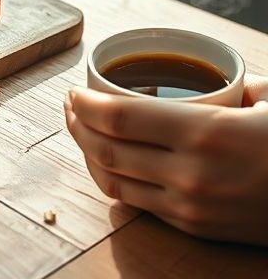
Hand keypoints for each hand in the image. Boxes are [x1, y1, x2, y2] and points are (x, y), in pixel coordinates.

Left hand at [65, 78, 267, 243]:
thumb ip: (227, 82)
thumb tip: (198, 70)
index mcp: (206, 133)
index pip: (119, 118)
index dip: (85, 104)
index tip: (73, 89)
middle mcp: (191, 174)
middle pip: (106, 149)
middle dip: (76, 125)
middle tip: (69, 105)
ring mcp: (190, 207)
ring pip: (113, 180)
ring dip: (85, 152)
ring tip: (78, 129)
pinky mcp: (194, 228)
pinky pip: (136, 203)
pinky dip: (110, 178)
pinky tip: (106, 159)